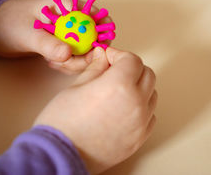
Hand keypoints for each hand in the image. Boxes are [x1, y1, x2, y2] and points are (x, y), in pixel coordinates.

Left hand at [0, 0, 111, 73]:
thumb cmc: (10, 22)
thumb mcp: (28, 33)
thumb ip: (47, 44)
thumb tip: (68, 54)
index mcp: (68, 7)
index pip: (95, 15)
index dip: (104, 30)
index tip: (101, 47)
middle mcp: (72, 19)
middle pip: (95, 35)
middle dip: (90, 52)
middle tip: (75, 63)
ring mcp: (69, 33)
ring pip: (86, 49)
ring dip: (76, 61)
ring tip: (55, 63)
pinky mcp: (63, 45)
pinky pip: (74, 57)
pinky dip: (67, 64)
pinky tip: (52, 63)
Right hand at [34, 47, 156, 173]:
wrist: (59, 155)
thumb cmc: (62, 122)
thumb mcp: (76, 86)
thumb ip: (96, 68)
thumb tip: (103, 56)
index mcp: (119, 85)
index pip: (132, 60)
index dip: (119, 55)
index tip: (108, 57)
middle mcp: (135, 103)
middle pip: (147, 74)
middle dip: (132, 68)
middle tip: (114, 70)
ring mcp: (140, 122)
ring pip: (152, 94)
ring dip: (139, 87)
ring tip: (118, 91)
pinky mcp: (139, 138)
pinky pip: (150, 116)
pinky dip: (141, 107)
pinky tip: (123, 108)